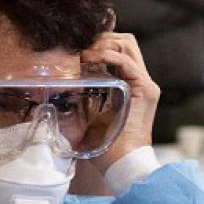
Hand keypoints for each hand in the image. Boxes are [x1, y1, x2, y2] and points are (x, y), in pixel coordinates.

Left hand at [79, 31, 159, 171]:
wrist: (124, 164)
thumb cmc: (106, 148)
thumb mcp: (88, 118)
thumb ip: (81, 102)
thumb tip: (58, 93)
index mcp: (131, 86)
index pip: (119, 51)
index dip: (99, 44)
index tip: (77, 49)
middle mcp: (141, 81)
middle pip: (125, 42)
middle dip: (101, 39)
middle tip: (79, 47)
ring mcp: (145, 84)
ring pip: (128, 45)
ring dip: (103, 44)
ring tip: (83, 53)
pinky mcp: (145, 90)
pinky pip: (126, 62)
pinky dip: (106, 55)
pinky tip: (89, 59)